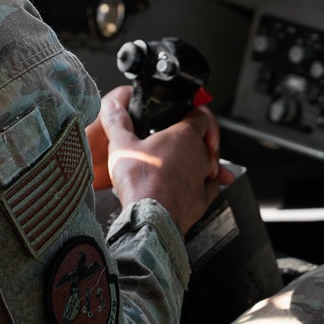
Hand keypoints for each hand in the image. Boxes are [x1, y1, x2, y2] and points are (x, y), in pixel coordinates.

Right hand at [90, 85, 230, 235]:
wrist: (150, 217)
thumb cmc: (140, 181)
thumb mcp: (121, 145)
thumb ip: (117, 122)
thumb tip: (111, 106)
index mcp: (185, 135)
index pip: (201, 115)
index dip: (195, 112)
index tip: (187, 114)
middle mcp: (200, 154)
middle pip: (205, 139)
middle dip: (195, 138)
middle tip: (178, 140)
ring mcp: (204, 178)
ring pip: (211, 162)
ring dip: (201, 160)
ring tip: (185, 161)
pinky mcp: (203, 199)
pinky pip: (211, 186)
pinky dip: (206, 183)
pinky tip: (197, 183)